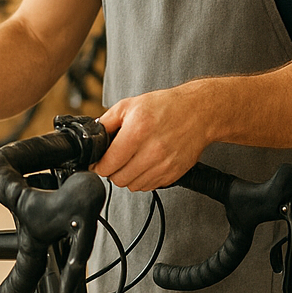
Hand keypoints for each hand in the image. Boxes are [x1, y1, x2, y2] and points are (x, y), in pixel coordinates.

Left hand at [91, 85, 214, 190]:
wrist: (198, 112)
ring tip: (131, 161)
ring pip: (133, 186)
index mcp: (137, 132)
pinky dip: (143, 179)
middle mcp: (151, 151)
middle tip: (115, 161)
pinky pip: (149, 187)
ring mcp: (164, 165)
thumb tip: (93, 138)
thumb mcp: (129, 105)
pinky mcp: (173, 173)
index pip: (108, 165)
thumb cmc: (165, 107)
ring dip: (127, 177)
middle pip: (118, 179)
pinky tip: (145, 164)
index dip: (98, 166)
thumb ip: (106, 122)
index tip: (98, 163)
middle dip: (112, 171)